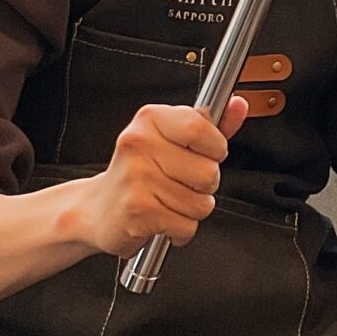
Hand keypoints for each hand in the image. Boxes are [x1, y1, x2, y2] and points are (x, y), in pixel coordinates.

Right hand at [75, 96, 246, 256]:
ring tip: (168, 201)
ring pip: (201, 204)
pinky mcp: (137, 211)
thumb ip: (210, 125)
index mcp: (150, 119)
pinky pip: (186, 226)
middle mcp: (139, 144)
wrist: (97, 208)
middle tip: (179, 184)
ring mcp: (136, 178)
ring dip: (191, 210)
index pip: (202, 129)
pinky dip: (180, 230)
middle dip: (204, 186)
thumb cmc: (139, 172)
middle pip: (208, 172)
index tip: (204, 155)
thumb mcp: (173, 139)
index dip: (215, 149)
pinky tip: (162, 219)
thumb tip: (239, 105)